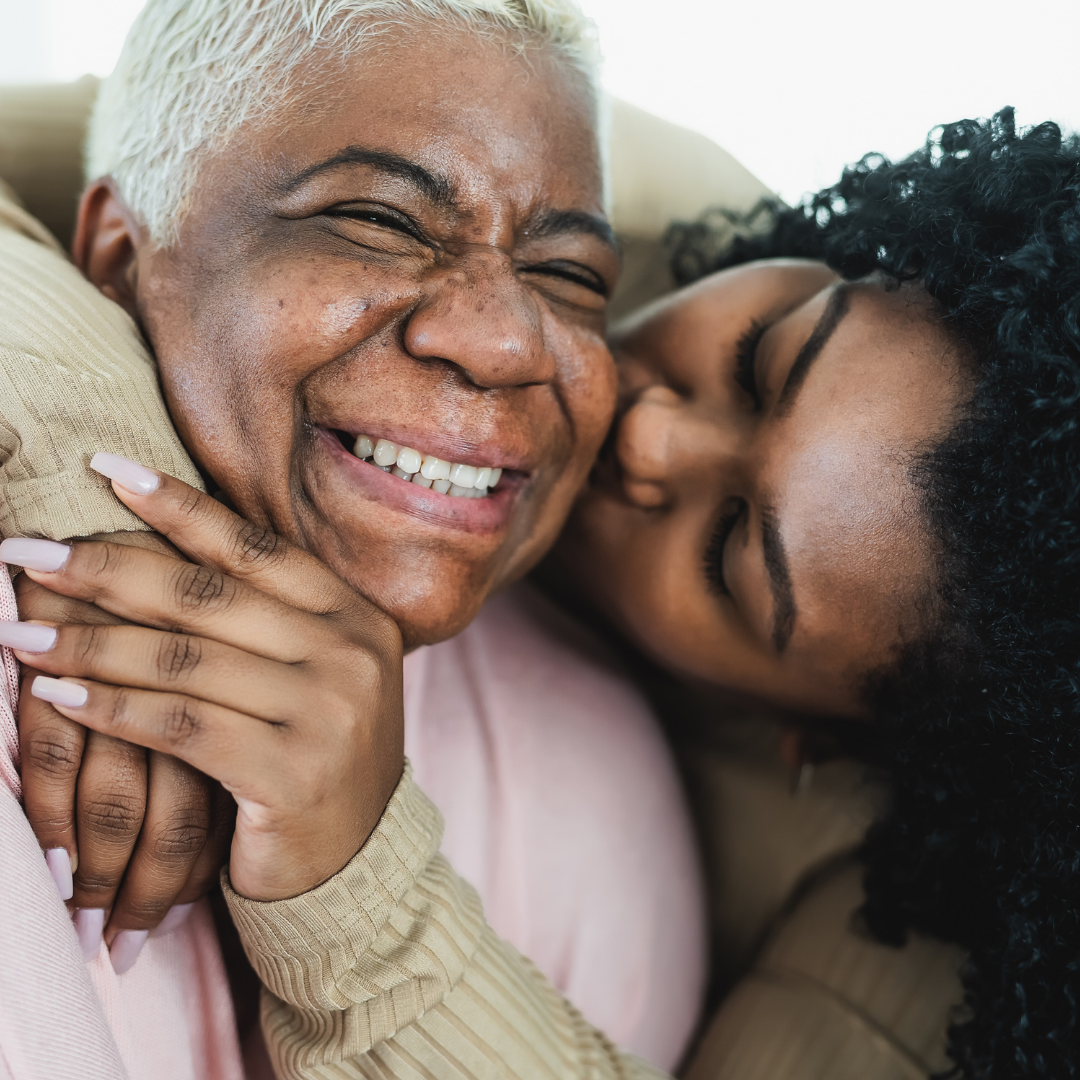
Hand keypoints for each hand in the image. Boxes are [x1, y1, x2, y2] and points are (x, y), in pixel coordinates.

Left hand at [1, 458, 404, 901]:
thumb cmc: (315, 755)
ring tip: (19, 631)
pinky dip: (110, 707)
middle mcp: (350, 654)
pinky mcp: (290, 773)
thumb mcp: (309, 675)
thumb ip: (260, 619)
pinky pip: (179, 727)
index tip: (106, 471)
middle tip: (30, 552)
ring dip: (89, 643)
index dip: (178, 508)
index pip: (255, 549)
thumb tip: (152, 548)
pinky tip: (57, 694)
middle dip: (108, 569)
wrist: (355, 864)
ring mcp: (327, 713)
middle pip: (209, 596)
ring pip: (183, 661)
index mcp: (356, 617)